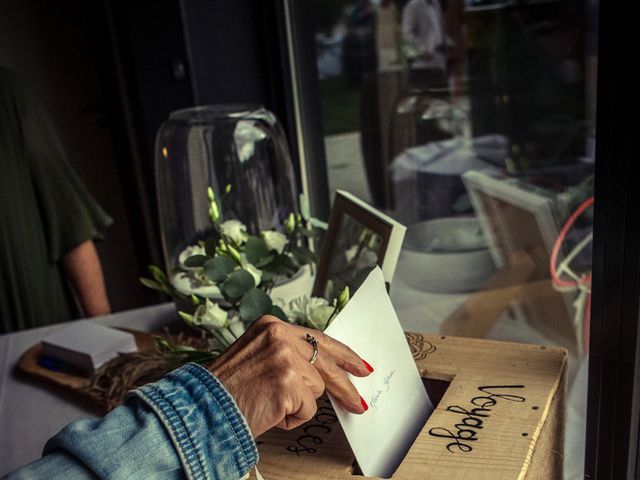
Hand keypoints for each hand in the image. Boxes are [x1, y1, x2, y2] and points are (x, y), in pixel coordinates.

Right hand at [207, 315, 372, 437]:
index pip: (317, 338)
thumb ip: (287, 354)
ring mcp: (285, 358)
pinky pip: (307, 408)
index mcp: (272, 325)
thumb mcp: (256, 355)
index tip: (359, 365)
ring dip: (299, 404)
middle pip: (327, 362)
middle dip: (345, 385)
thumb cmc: (227, 388)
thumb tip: (322, 371)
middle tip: (358, 402)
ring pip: (316, 389)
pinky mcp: (288, 383)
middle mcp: (279, 336)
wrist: (202, 408)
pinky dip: (292, 418)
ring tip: (270, 404)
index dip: (342, 354)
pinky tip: (270, 412)